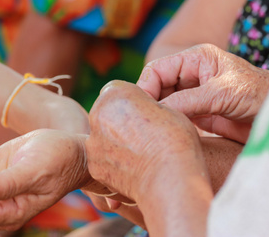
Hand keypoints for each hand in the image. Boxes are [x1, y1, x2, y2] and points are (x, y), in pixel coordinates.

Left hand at [87, 80, 205, 202]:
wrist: (170, 178)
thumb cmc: (174, 140)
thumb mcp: (165, 107)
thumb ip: (144, 104)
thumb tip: (139, 112)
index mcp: (115, 94)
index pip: (117, 90)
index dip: (133, 102)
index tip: (147, 114)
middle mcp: (97, 114)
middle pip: (105, 112)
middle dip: (119, 120)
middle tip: (143, 135)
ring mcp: (93, 142)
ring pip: (102, 136)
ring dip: (115, 141)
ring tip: (140, 154)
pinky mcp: (93, 166)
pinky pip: (102, 159)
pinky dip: (113, 162)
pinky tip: (133, 168)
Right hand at [137, 44, 268, 142]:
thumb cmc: (260, 94)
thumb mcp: (223, 93)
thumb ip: (188, 100)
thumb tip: (157, 112)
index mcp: (196, 59)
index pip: (158, 69)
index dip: (146, 87)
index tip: (142, 109)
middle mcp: (192, 75)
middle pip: (158, 87)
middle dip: (150, 102)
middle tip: (145, 124)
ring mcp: (195, 95)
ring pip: (164, 104)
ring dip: (159, 116)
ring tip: (153, 131)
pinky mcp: (200, 114)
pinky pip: (176, 118)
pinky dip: (169, 125)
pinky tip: (166, 135)